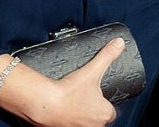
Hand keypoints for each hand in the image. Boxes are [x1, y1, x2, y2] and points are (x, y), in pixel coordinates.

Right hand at [0, 38, 126, 126]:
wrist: (38, 104)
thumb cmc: (66, 89)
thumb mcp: (89, 69)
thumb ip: (106, 55)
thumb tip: (120, 40)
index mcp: (101, 116)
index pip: (110, 113)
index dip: (106, 103)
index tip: (99, 91)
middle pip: (96, 120)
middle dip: (91, 110)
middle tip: (82, 94)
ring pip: (78, 124)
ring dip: (75, 116)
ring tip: (70, 100)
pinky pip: (61, 126)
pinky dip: (59, 120)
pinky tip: (55, 111)